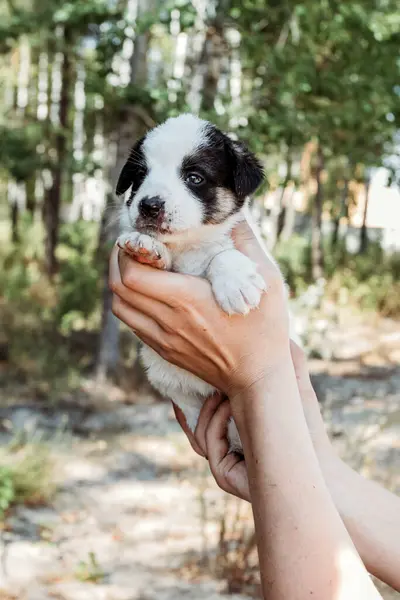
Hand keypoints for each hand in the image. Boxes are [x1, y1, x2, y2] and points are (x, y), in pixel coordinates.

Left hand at [110, 219, 289, 399]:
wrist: (257, 378)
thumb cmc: (264, 330)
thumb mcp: (266, 281)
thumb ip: (247, 243)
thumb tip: (237, 215)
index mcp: (187, 299)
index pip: (132, 274)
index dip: (127, 252)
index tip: (141, 239)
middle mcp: (168, 320)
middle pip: (119, 289)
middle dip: (118, 261)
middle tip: (133, 246)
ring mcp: (164, 339)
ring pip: (120, 308)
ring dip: (120, 284)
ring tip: (135, 266)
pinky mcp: (165, 350)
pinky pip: (133, 324)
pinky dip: (130, 303)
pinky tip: (148, 293)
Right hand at [171, 340, 324, 503]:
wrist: (320, 467)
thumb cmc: (306, 428)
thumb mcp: (294, 386)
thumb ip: (287, 358)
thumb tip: (280, 329)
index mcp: (234, 431)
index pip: (202, 412)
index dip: (193, 394)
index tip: (190, 369)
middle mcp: (225, 448)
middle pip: (192, 424)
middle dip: (186, 402)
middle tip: (185, 375)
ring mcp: (222, 462)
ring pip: (198, 433)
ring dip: (207, 409)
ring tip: (220, 390)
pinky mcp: (223, 474)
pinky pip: (208, 446)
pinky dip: (215, 424)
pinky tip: (227, 406)